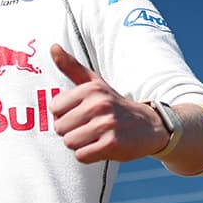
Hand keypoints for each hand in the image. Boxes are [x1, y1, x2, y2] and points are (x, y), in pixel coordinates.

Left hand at [49, 44, 167, 162]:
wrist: (149, 125)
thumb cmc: (114, 104)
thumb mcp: (95, 83)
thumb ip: (71, 67)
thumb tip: (52, 46)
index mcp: (91, 88)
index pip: (54, 108)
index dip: (64, 115)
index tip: (81, 113)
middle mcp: (98, 104)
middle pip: (60, 128)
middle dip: (71, 131)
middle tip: (90, 127)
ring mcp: (106, 124)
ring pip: (70, 143)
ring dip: (80, 144)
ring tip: (96, 136)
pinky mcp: (112, 143)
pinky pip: (82, 156)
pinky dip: (89, 155)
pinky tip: (102, 146)